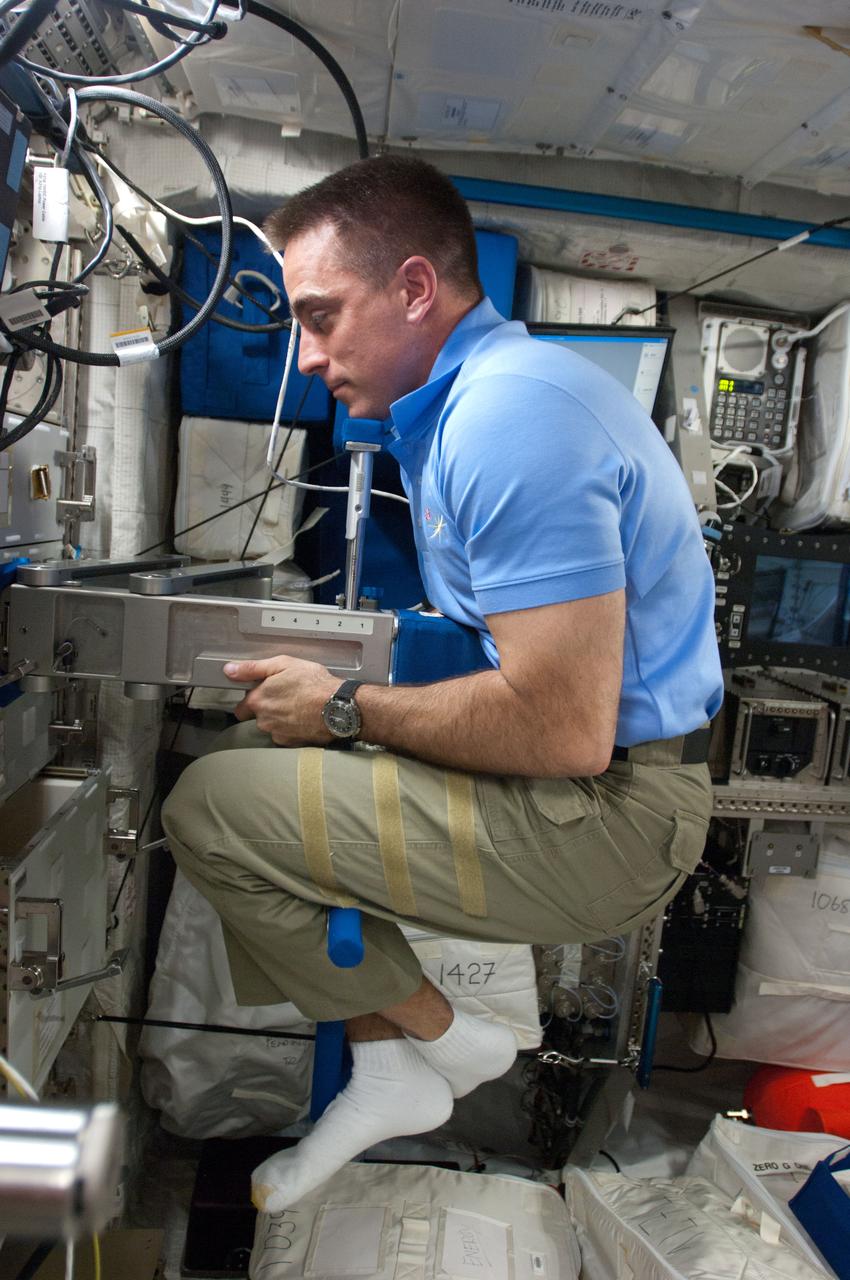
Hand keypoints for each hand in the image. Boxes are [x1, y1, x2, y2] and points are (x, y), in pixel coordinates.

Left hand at [223, 655, 338, 745]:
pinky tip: (305, 717)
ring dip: (281, 719)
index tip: (264, 692)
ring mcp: (278, 733)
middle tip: (286, 696)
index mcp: (258, 700)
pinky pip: (287, 736)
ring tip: (299, 706)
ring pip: (273, 727)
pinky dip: (293, 729)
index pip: (242, 706)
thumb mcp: (283, 664)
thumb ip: (253, 668)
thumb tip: (230, 670)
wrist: (338, 707)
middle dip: (268, 709)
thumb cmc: (314, 684)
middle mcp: (264, 720)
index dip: (252, 698)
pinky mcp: (292, 743)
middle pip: (258, 717)